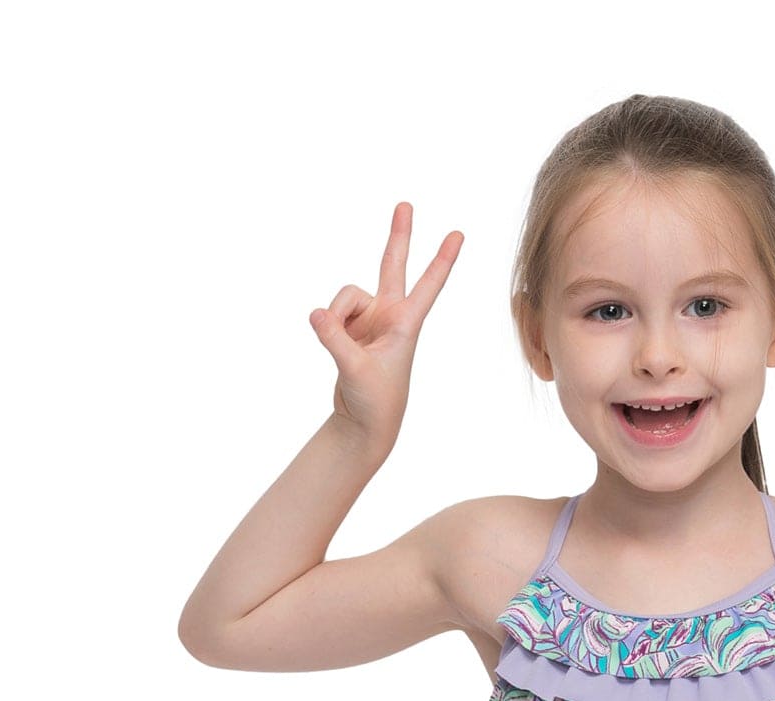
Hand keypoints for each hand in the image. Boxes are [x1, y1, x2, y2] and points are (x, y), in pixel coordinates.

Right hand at [310, 201, 463, 448]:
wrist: (363, 423)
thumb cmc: (375, 402)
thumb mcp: (356, 371)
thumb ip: (335, 340)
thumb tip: (316, 313)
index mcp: (406, 324)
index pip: (427, 286)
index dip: (442, 260)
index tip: (459, 234)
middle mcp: (389, 315)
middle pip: (392, 266)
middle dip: (399, 236)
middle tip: (406, 204)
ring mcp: (369, 319)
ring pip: (344, 297)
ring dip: (335, 317)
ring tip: (338, 343)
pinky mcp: (349, 327)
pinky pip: (330, 313)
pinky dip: (327, 326)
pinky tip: (331, 341)